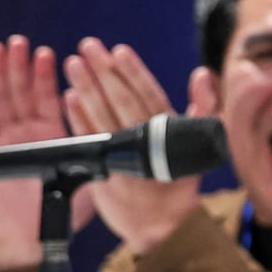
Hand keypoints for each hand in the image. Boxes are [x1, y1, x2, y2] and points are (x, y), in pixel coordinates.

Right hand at [0, 36, 94, 269]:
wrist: (36, 235)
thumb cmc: (74, 209)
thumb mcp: (101, 177)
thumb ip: (114, 154)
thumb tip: (143, 139)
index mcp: (59, 134)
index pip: (59, 98)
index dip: (58, 76)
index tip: (60, 53)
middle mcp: (33, 133)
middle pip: (28, 92)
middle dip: (26, 66)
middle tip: (23, 42)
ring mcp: (10, 140)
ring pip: (5, 100)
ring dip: (2, 74)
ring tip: (0, 49)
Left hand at [62, 39, 213, 255]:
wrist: (163, 225)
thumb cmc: (182, 179)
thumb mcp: (203, 141)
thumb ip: (203, 105)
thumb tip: (202, 74)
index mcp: (168, 131)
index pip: (148, 94)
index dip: (133, 72)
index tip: (119, 50)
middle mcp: (143, 141)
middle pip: (121, 100)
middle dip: (103, 71)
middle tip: (88, 46)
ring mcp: (121, 156)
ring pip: (101, 115)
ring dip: (86, 88)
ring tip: (73, 64)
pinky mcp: (102, 169)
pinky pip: (88, 139)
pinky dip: (77, 117)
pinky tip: (69, 98)